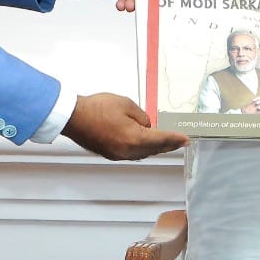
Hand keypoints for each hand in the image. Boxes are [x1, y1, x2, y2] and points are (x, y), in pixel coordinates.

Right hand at [62, 93, 186, 160]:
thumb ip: (141, 116)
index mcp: (134, 138)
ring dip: (154, 148)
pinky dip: (141, 149)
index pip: (161, 139)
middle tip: (179, 142)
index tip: (185, 139)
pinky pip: (131, 153)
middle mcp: (127, 151)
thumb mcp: (126, 104)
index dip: (175, 139)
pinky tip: (144, 144)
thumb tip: (146, 125)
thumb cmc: (98, 108)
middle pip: (153, 150)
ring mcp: (118, 154)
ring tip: (165, 143)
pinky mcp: (110, 153)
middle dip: (167, 145)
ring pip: (142, 153)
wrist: (73, 117)